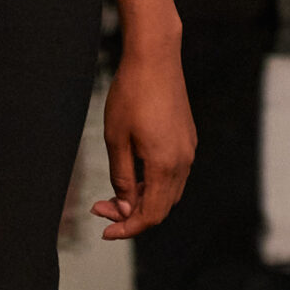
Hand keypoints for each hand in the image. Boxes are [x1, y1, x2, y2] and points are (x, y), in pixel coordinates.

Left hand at [93, 48, 196, 237]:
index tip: (105, 231)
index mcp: (164, 165)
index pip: (150, 214)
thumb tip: (125, 207)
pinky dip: (153, 183)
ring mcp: (188, 150)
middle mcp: (183, 162)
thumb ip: (121, 178)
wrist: (155, 59)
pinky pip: (173, 174)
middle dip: (131, 215)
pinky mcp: (187, 139)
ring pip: (168, 192)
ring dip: (142, 199)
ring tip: (113, 193)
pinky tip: (132, 173)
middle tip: (101, 208)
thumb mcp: (115, 139)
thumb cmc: (130, 95)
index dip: (128, 228)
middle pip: (161, 207)